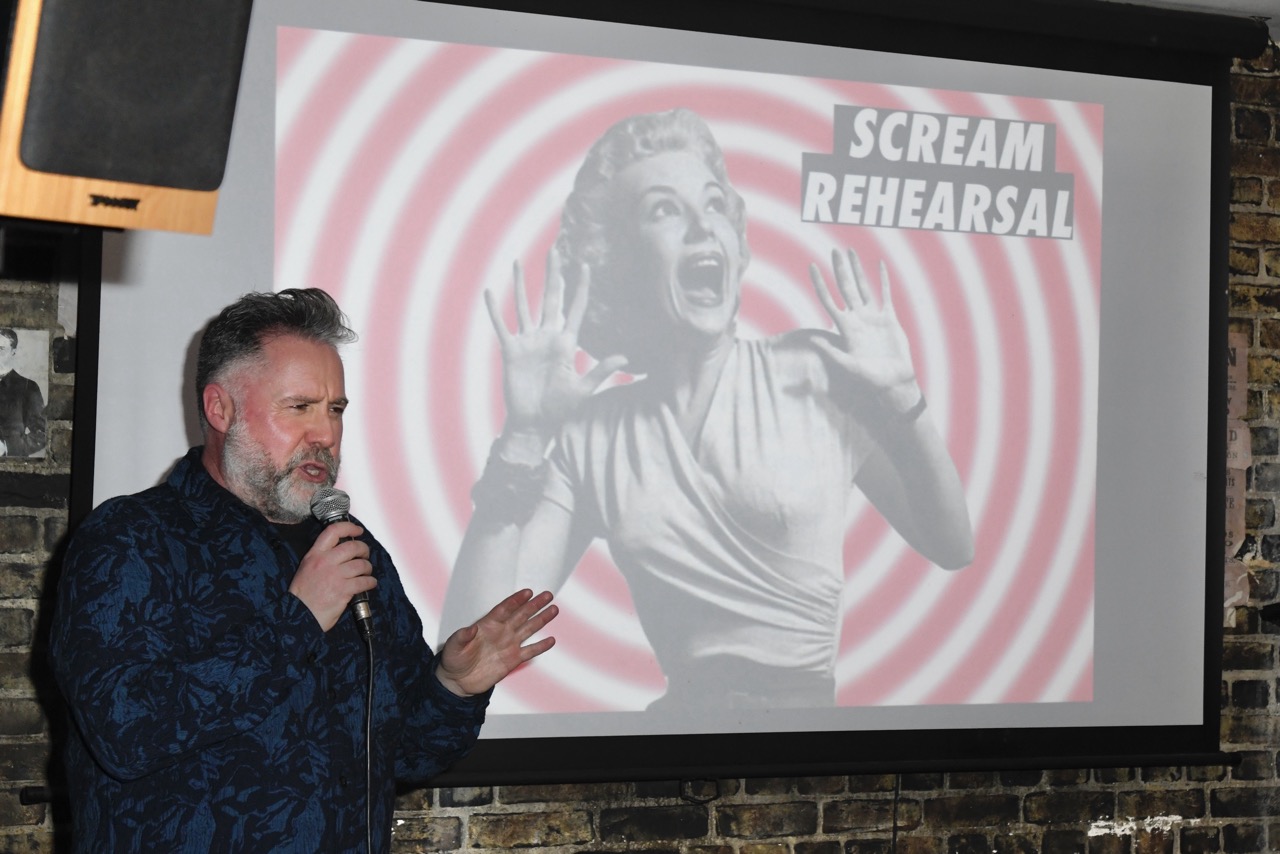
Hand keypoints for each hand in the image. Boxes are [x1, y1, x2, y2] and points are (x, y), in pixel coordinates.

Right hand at [288, 521, 374, 631]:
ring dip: (368, 568)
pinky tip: (370, 584)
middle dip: (364, 549)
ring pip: (361, 564)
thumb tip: (341, 554)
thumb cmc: (302, 596)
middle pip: (352, 546)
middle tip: (365, 554)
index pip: (332, 531)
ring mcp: (335, 576)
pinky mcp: (343, 590)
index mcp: (314, 555)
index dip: (349, 527)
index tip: (358, 530)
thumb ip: (321, 559)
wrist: (298, 616)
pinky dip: (370, 582)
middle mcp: (325, 562)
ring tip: (367, 572)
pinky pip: (364, 581)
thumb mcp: (306, 569)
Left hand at [435, 589, 557, 696]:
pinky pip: (529, 651)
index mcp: (488, 625)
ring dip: (541, 620)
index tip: (527, 592)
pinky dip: (540, 646)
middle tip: (547, 595)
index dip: (516, 601)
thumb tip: (470, 628)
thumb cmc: (454, 659)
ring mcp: (509, 645)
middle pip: (521, 615)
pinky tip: (551, 640)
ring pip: (528, 629)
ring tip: (553, 610)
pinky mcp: (513, 660)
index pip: (504, 609)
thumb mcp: (454, 646)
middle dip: (534, 605)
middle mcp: (501, 632)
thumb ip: (462, 636)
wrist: (458, 681)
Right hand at [485, 248, 626, 444]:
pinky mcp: (511, 351)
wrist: (534, 422)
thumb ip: (600, 371)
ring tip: (517, 262)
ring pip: (523, 306)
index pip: (576, 309)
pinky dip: (495, 310)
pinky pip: (501, 326)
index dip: (581, 288)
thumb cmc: (560, 409)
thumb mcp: (582, 390)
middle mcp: (547, 337)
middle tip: (554, 250)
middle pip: (550, 298)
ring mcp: (528, 342)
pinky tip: (489, 292)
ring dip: (520, 284)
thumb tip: (625, 357)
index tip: (586, 266)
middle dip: (552, 275)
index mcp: (566, 343)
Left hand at [808, 248, 920, 411]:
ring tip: (851, 252)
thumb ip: (832, 352)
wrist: (894, 381)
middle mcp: (857, 319)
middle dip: (839, 269)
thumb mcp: (849, 366)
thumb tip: (813, 339)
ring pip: (863, 286)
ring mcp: (872, 317)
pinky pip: (885, 294)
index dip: (820, 283)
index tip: (812, 267)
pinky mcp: (889, 318)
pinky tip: (879, 265)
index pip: (828, 300)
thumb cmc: (871, 379)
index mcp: (845, 328)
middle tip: (834, 250)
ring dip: (857, 269)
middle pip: (845, 287)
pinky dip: (883, 279)